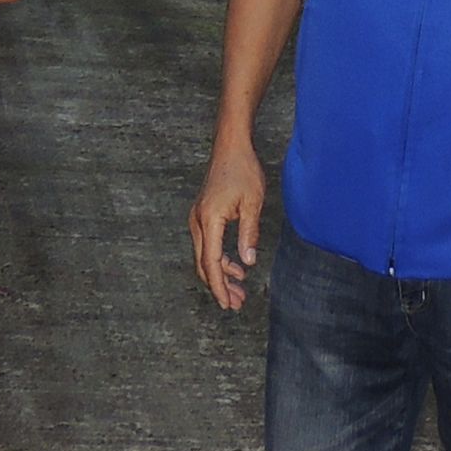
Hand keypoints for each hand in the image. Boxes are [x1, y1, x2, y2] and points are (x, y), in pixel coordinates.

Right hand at [188, 140, 265, 309]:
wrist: (231, 147)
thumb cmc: (243, 170)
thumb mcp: (252, 203)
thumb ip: (249, 234)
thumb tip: (248, 262)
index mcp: (209, 220)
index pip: (211, 262)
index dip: (219, 286)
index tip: (227, 304)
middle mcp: (198, 221)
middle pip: (205, 264)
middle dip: (220, 286)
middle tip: (237, 304)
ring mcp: (198, 218)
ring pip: (206, 256)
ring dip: (221, 274)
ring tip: (239, 289)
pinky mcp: (203, 215)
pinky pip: (208, 244)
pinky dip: (220, 259)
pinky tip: (236, 266)